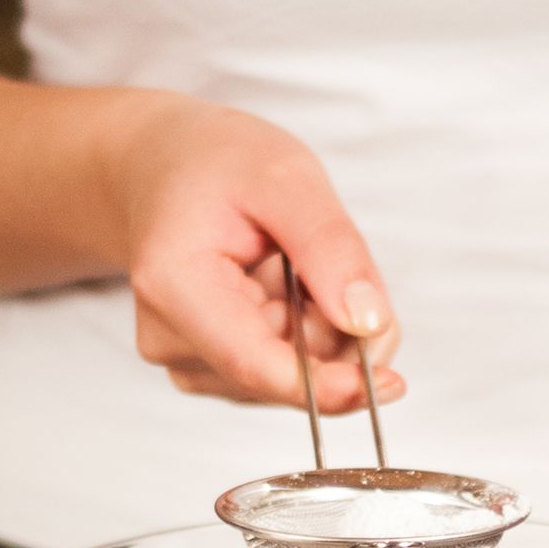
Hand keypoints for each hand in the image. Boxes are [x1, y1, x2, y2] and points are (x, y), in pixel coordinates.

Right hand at [113, 96, 402, 410]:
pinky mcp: (204, 368)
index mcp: (174, 285)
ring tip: (285, 260)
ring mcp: (184, 359)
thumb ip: (329, 247)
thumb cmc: (212, 162)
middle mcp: (169, 338)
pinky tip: (278, 284)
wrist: (158, 168)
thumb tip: (368, 323)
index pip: (257, 365)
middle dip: (334, 331)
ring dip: (318, 327)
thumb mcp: (283, 176)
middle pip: (285, 374)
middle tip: (325, 256)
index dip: (329, 386)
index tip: (390, 383)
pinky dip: (302, 331)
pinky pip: (281, 371)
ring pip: (291, 377)